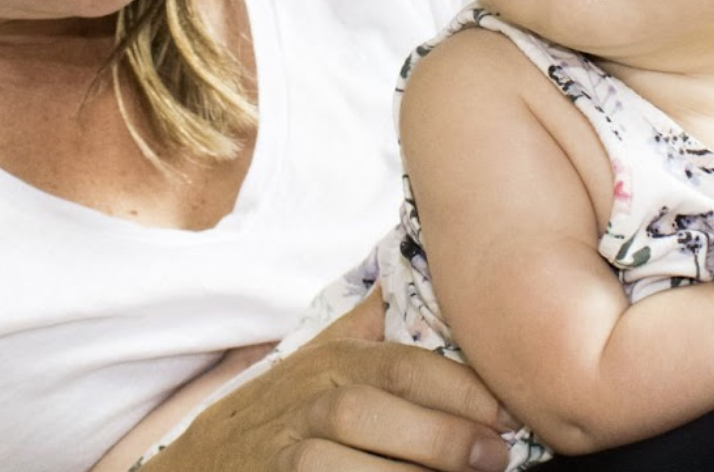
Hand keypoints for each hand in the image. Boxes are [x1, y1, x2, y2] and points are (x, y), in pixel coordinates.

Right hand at [151, 292, 513, 471]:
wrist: (206, 461)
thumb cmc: (287, 407)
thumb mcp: (324, 355)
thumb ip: (375, 324)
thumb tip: (435, 261)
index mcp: (333, 359)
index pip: (401, 365)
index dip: (460, 390)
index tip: (507, 415)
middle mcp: (307, 401)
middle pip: (373, 410)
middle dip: (442, 435)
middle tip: (495, 456)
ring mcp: (288, 451)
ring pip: (345, 461)